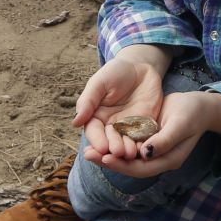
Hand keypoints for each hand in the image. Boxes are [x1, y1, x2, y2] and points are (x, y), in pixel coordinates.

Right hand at [73, 46, 168, 161]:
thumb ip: (88, 100)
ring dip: (127, 150)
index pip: (94, 131)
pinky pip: (143, 137)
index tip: (101, 147)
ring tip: (130, 153)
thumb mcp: (100, 82)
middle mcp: (111, 125)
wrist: (141, 66)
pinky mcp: (145, 126)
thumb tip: (75, 122)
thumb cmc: (116, 72)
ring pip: (126, 143)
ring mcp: (128, 127)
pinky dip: (143, 144)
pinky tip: (145, 149)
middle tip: (117, 152)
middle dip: (113, 148)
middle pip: (110, 140)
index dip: (97, 140)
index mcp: (96, 116)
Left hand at [87, 91, 220, 178]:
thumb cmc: (193, 113)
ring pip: (126, 158)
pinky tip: (100, 139)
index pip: (140, 168)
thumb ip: (165, 140)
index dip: (121, 165)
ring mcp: (151, 151)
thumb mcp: (181, 123)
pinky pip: (128, 146)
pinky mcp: (146, 140)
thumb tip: (145, 153)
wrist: (200, 105)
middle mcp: (157, 159)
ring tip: (88, 150)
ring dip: (108, 155)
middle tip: (87, 155)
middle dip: (108, 162)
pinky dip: (114, 144)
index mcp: (168, 159)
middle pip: (129, 166)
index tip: (104, 157)